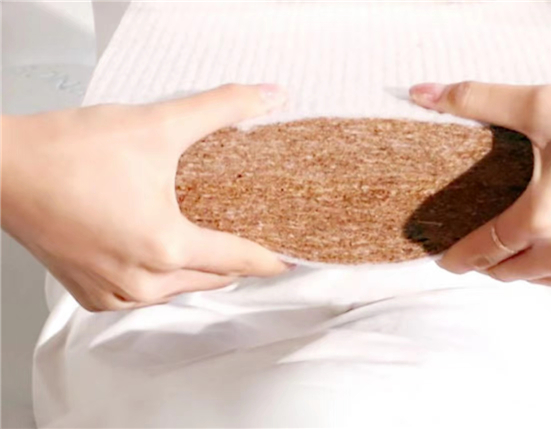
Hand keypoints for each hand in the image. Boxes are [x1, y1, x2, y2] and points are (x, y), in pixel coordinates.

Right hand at [1, 84, 290, 310]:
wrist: (3, 168)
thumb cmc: (66, 152)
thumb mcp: (157, 124)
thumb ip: (220, 109)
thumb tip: (267, 97)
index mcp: (164, 247)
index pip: (236, 259)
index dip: (268, 260)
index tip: (288, 262)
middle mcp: (140, 281)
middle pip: (210, 279)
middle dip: (234, 264)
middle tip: (251, 244)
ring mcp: (112, 292)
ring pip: (176, 291)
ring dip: (196, 272)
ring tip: (210, 246)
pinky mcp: (89, 294)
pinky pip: (142, 297)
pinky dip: (159, 281)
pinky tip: (162, 257)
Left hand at [410, 82, 550, 300]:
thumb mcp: (547, 105)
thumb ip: (479, 100)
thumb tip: (422, 93)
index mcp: (543, 217)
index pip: (483, 249)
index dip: (459, 257)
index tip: (446, 261)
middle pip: (508, 271)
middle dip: (490, 261)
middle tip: (487, 244)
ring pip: (542, 281)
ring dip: (529, 265)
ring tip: (532, 240)